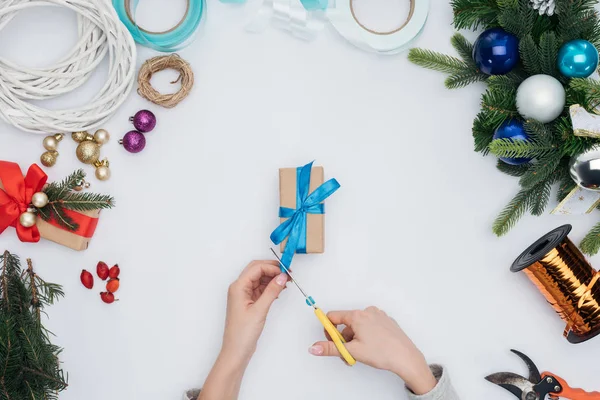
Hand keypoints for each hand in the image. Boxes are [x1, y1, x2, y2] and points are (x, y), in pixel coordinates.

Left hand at [221, 260, 288, 364]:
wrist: (236, 351)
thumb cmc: (242, 333)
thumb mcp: (260, 310)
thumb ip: (272, 291)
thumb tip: (281, 277)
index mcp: (238, 287)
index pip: (256, 268)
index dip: (272, 267)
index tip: (286, 271)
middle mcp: (239, 288)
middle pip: (257, 270)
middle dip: (272, 269)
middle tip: (287, 273)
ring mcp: (244, 295)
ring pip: (259, 279)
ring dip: (272, 278)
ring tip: (286, 281)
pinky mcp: (248, 302)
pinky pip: (260, 288)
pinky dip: (270, 287)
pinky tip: (279, 290)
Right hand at [308, 306, 436, 394]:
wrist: (406, 358)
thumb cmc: (383, 353)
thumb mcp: (352, 351)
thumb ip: (330, 348)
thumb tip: (315, 348)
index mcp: (358, 316)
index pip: (333, 317)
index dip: (328, 330)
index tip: (330, 340)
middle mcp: (368, 312)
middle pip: (346, 323)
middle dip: (344, 338)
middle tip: (348, 352)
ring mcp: (378, 316)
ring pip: (358, 326)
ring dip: (355, 338)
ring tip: (362, 352)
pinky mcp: (386, 321)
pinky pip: (370, 326)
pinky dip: (366, 335)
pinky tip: (372, 347)